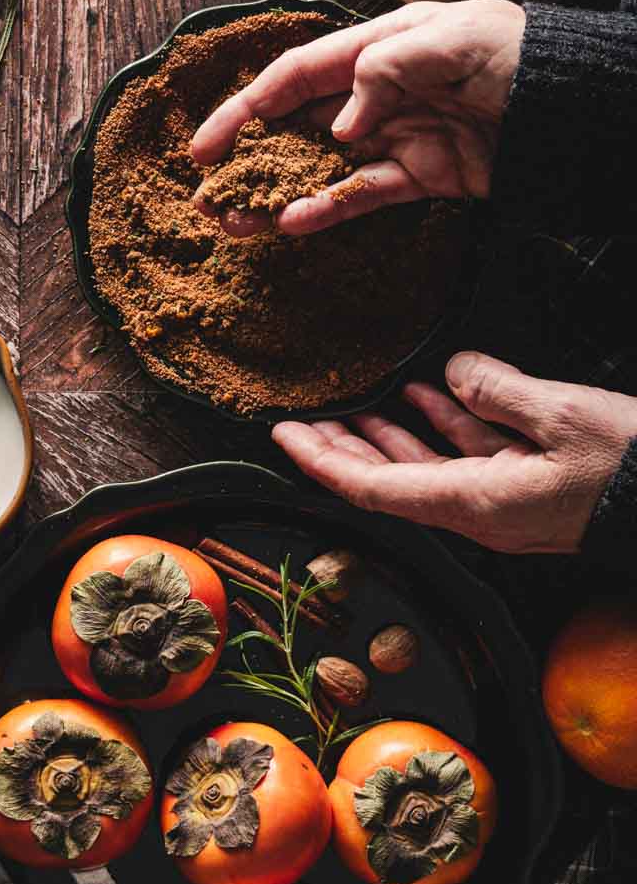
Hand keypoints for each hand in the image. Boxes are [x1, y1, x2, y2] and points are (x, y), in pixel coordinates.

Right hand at [192, 0, 525, 237]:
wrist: (576, 105)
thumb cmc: (518, 53)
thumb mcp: (453, 39)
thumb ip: (386, 71)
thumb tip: (340, 127)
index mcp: (377, 46)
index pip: (296, 77)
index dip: (245, 110)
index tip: (205, 147)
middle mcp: (377, 91)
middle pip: (295, 126)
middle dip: (248, 159)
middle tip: (207, 196)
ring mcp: (394, 136)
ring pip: (318, 167)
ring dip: (275, 193)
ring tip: (236, 223)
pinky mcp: (418, 176)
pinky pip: (361, 195)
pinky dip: (327, 210)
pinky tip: (292, 223)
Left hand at [271, 352, 636, 554]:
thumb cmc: (635, 470)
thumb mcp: (565, 415)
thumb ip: (499, 391)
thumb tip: (455, 372)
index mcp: (474, 502)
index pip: (372, 487)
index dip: (321, 461)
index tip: (281, 433)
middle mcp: (478, 511)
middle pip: (387, 483)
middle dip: (341, 451)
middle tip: (302, 421)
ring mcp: (503, 503)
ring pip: (426, 469)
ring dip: (387, 437)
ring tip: (351, 406)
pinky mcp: (528, 489)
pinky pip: (469, 458)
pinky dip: (443, 427)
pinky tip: (428, 395)